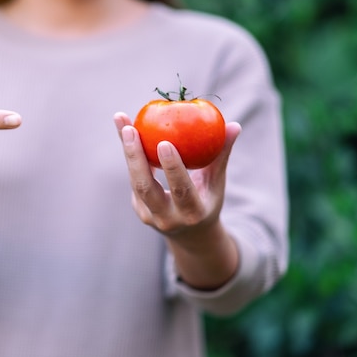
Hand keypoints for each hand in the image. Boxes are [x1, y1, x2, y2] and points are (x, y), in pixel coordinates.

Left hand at [113, 112, 239, 240]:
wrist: (191, 234)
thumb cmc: (208, 199)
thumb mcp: (217, 182)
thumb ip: (222, 155)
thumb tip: (234, 125)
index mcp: (192, 213)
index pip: (180, 190)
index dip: (172, 167)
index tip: (163, 142)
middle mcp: (167, 218)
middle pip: (145, 187)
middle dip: (136, 157)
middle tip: (131, 129)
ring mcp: (149, 215)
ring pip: (135, 181)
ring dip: (128, 151)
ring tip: (122, 121)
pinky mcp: (139, 208)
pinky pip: (133, 178)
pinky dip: (130, 154)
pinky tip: (125, 129)